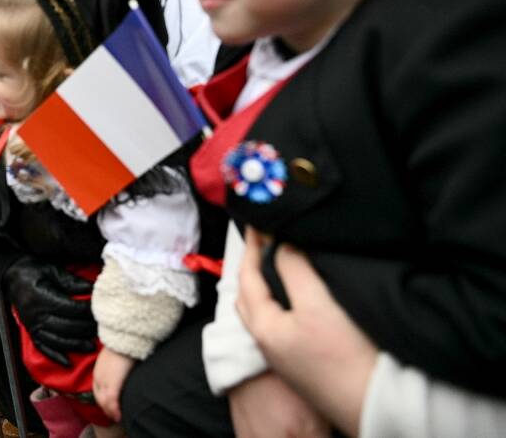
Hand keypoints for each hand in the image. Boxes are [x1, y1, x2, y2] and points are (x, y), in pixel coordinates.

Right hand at [2, 256, 96, 366]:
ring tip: (91, 346)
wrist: (12, 276)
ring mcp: (32, 326)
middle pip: (66, 327)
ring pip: (57, 340)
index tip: (101, 310)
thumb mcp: (52, 270)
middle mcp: (36, 315)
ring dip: (75, 345)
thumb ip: (72, 281)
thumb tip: (92, 289)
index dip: (87, 311)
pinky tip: (68, 362)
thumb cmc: (33, 270)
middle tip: (102, 329)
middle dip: (86, 329)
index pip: (70, 309)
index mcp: (42, 298)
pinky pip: (43, 348)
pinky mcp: (30, 332)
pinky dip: (55, 356)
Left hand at [93, 347, 135, 421]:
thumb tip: (122, 368)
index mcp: (99, 370)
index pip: (98, 390)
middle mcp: (99, 377)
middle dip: (106, 408)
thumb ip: (116, 364)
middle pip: (100, 398)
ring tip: (118, 418)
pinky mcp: (113, 384)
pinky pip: (112, 403)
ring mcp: (104, 381)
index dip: (103, 400)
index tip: (110, 406)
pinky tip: (119, 416)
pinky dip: (115, 411)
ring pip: (104, 402)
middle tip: (114, 415)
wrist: (124, 338)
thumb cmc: (124, 344)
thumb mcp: (116, 355)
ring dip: (111, 412)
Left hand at [237, 228, 377, 435]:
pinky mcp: (307, 361)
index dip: (251, 245)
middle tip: (264, 236)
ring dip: (268, 282)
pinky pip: (285, 320)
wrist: (379, 406)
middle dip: (254, 263)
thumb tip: (280, 244)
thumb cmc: (346, 357)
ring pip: (266, 309)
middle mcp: (269, 342)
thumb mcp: (317, 303)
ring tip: (280, 259)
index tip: (255, 219)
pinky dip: (285, 299)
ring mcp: (287, 354)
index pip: (247, 275)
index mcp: (264, 327)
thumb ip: (294, 269)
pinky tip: (302, 294)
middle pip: (250, 293)